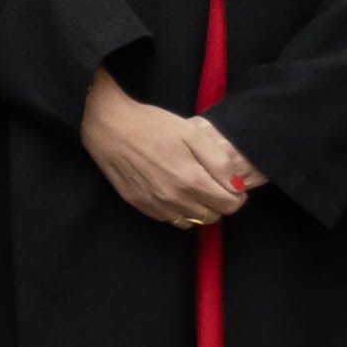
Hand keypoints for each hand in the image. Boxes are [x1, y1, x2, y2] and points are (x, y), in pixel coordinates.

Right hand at [82, 71, 258, 226]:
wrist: (109, 127)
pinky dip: (178, 210)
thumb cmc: (152, 125)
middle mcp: (174, 199)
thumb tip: (236, 185)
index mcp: (191, 180)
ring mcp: (155, 205)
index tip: (233, 185)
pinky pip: (169, 219)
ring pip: (191, 222)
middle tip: (214, 184)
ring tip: (194, 188)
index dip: (237, 196)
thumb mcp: (192, 133)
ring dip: (199, 209)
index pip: (228, 205)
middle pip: (212, 217)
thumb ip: (219, 161)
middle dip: (219, 203)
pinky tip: (173, 191)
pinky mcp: (139, 204)